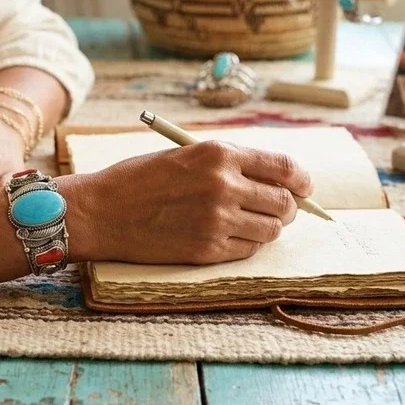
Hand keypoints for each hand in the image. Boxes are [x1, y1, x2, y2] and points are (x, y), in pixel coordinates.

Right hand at [65, 140, 312, 264]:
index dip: (301, 180)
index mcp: (219, 153)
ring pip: (272, 230)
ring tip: (249, 223)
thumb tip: (273, 180)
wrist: (100, 211)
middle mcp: (224, 185)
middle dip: (287, 207)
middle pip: (284, 202)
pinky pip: (248, 250)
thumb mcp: (185, 154)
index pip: (284, 167)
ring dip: (267, 228)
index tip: (303, 187)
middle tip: (277, 209)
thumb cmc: (138, 180)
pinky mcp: (207, 249)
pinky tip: (226, 236)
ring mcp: (217, 220)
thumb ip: (227, 163)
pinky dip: (246, 245)